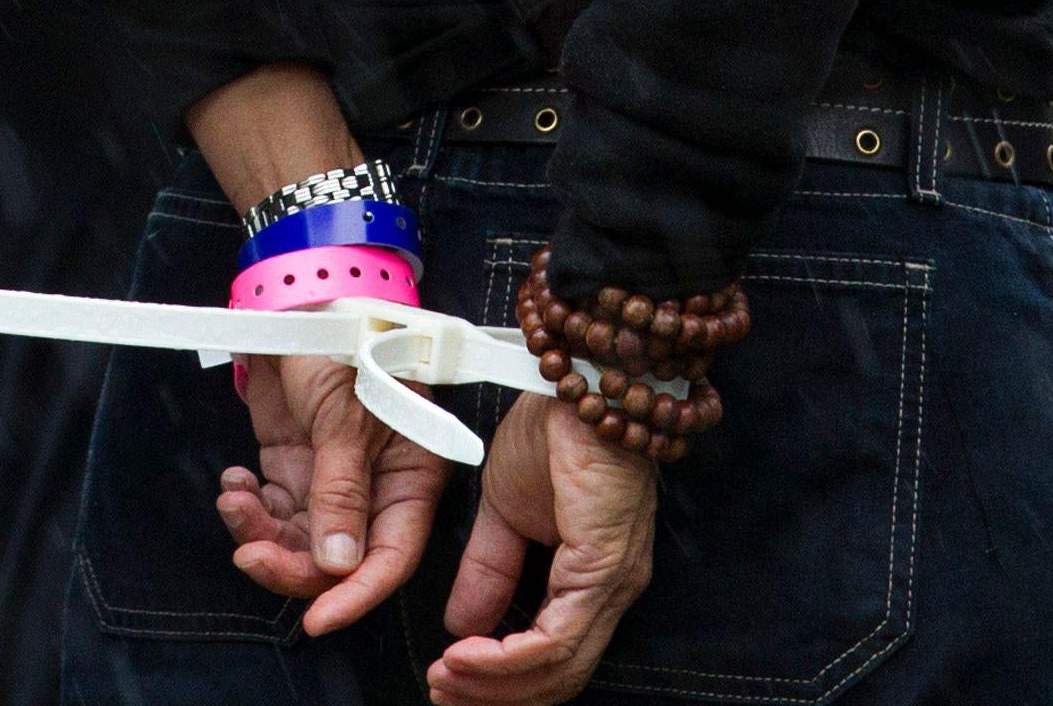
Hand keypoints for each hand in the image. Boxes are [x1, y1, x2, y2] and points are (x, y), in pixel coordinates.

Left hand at [214, 353, 445, 633]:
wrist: (298, 300)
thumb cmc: (343, 344)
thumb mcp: (347, 415)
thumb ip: (341, 490)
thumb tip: (339, 563)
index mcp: (410, 479)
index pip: (390, 556)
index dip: (356, 594)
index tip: (319, 620)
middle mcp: (375, 491)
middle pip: (336, 560)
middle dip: (291, 565)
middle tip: (250, 554)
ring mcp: (330, 483)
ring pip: (297, 542)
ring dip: (259, 533)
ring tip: (236, 500)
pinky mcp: (292, 470)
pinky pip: (270, 513)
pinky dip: (247, 507)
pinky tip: (234, 482)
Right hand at [431, 390, 656, 705]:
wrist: (575, 379)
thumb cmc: (553, 430)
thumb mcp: (504, 509)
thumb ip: (488, 568)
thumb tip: (463, 623)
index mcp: (592, 577)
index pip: (555, 658)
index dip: (501, 680)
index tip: (449, 680)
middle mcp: (610, 590)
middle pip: (558, 678)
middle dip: (493, 695)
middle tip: (441, 693)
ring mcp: (612, 582)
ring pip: (558, 669)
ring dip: (493, 684)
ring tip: (446, 678)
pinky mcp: (602, 568)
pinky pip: (556, 639)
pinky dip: (507, 660)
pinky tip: (466, 653)